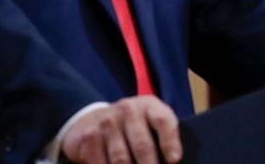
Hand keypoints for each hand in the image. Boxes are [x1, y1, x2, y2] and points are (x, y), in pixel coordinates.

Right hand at [61, 96, 180, 163]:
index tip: (174, 160)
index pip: (163, 121)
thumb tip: (172, 162)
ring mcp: (107, 122)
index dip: (170, 142)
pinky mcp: (89, 137)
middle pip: (142, 144)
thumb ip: (163, 136)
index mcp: (149, 106)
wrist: (92, 118)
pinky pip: (100, 163)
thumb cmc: (132, 125)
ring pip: (121, 158)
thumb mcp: (149, 122)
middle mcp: (128, 110)